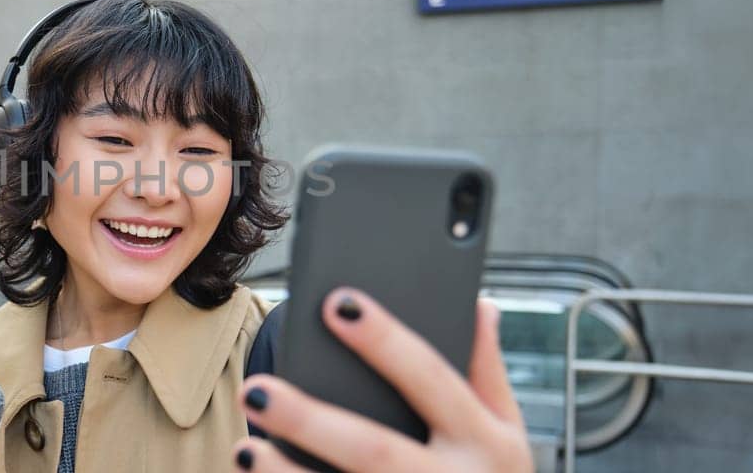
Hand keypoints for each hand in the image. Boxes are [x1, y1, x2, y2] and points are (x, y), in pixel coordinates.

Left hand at [233, 288, 530, 471]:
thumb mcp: (506, 430)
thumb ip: (485, 371)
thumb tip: (478, 303)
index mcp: (485, 440)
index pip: (430, 379)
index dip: (385, 341)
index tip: (338, 303)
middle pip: (373, 449)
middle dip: (311, 421)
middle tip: (257, 389)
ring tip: (246, 449)